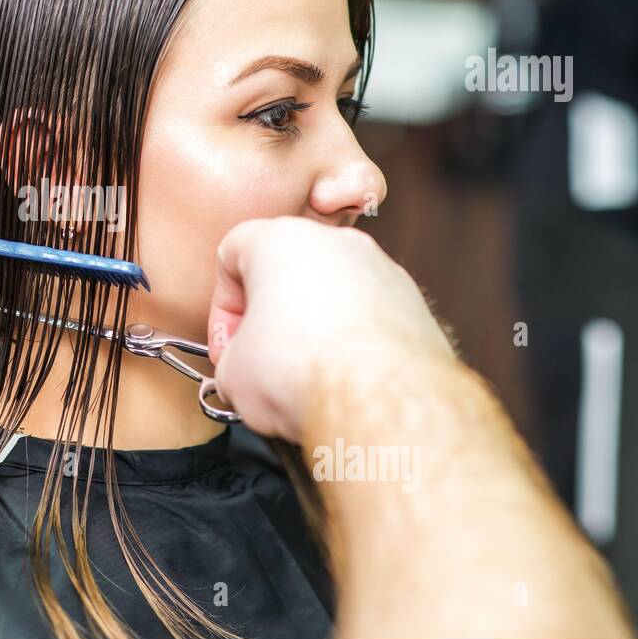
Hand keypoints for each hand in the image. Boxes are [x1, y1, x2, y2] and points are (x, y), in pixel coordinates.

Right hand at [206, 217, 454, 441]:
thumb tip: (244, 372)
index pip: (233, 254)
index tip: (228, 345)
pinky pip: (371, 317)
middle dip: (271, 316)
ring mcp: (381, 270)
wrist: (377, 398)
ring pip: (334, 292)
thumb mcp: (233, 372)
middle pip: (288, 271)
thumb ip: (233, 358)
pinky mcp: (414, 304)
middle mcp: (336, 243)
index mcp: (281, 239)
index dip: (223, 308)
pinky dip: (355, 343)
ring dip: (314, 328)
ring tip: (307, 375)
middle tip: (262, 359)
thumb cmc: (301, 370)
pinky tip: (346, 380)